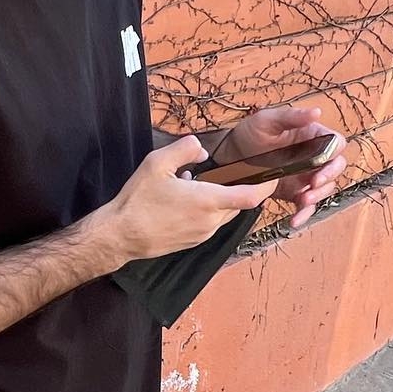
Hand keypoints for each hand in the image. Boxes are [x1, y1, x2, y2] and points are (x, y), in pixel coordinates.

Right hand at [105, 136, 281, 263]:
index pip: (251, 196)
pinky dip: (208, 209)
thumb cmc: (138, 199)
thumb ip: (185, 149)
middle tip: (232, 172)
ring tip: (196, 183)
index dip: (267, 185)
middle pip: (240, 204)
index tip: (272, 175)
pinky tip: (185, 199)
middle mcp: (211, 221)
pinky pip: (211, 223)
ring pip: (224, 214)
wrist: (121, 235)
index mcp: (208, 201)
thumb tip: (202, 151)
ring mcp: (203, 234)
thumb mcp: (157, 162)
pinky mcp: (194, 242)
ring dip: (220, 198)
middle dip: (240, 188)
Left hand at [219, 104, 347, 232]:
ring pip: (324, 189)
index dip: (333, 156)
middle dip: (327, 180)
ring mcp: (306, 175)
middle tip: (312, 187)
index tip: (320, 166)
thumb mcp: (267, 120)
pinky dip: (303, 215)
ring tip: (303, 202)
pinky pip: (306, 206)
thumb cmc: (250, 133)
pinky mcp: (295, 192)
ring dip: (317, 197)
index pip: (336, 144)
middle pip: (335, 168)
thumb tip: (317, 112)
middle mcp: (314, 156)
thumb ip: (291, 116)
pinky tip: (294, 221)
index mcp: (312, 135)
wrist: (229, 156)